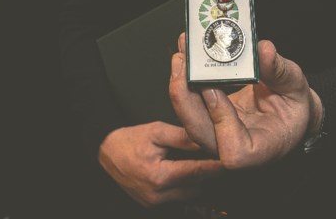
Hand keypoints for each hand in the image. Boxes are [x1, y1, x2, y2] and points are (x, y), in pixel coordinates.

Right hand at [97, 121, 223, 206]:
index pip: (197, 172)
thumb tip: (206, 138)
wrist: (103, 154)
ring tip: (214, 168)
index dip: (216, 166)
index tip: (231, 160)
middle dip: (212, 175)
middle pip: (197, 187)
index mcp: (159, 176)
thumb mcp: (156, 131)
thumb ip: (182, 137)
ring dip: (202, 182)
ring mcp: (155, 202)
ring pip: (190, 194)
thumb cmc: (128, 140)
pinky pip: (178, 198)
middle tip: (227, 162)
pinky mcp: (152, 204)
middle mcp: (158, 194)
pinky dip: (188, 187)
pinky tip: (195, 175)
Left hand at [169, 34, 323, 167]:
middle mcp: (231, 147)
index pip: (233, 149)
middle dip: (185, 96)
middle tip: (183, 60)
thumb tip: (263, 50)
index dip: (220, 121)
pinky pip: (190, 104)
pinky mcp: (207, 119)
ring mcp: (215, 134)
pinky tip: (186, 54)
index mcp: (259, 150)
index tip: (213, 89)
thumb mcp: (295, 86)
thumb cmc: (294, 106)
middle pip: (199, 133)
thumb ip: (280, 71)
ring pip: (189, 118)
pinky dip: (185, 79)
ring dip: (180, 84)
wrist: (287, 110)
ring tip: (182, 52)